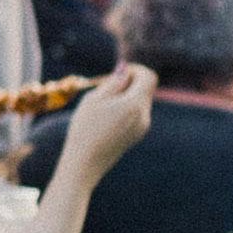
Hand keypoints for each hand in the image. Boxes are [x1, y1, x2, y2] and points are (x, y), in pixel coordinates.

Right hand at [50, 63, 157, 184]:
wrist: (85, 163)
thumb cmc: (85, 129)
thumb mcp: (94, 99)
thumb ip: (113, 82)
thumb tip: (125, 69)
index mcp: (134, 104)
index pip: (148, 76)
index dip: (135, 70)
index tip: (117, 74)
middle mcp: (144, 115)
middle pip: (145, 88)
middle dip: (129, 83)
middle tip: (104, 89)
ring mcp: (142, 127)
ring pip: (140, 101)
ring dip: (126, 96)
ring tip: (102, 106)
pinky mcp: (137, 135)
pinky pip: (136, 113)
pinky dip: (126, 108)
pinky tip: (106, 118)